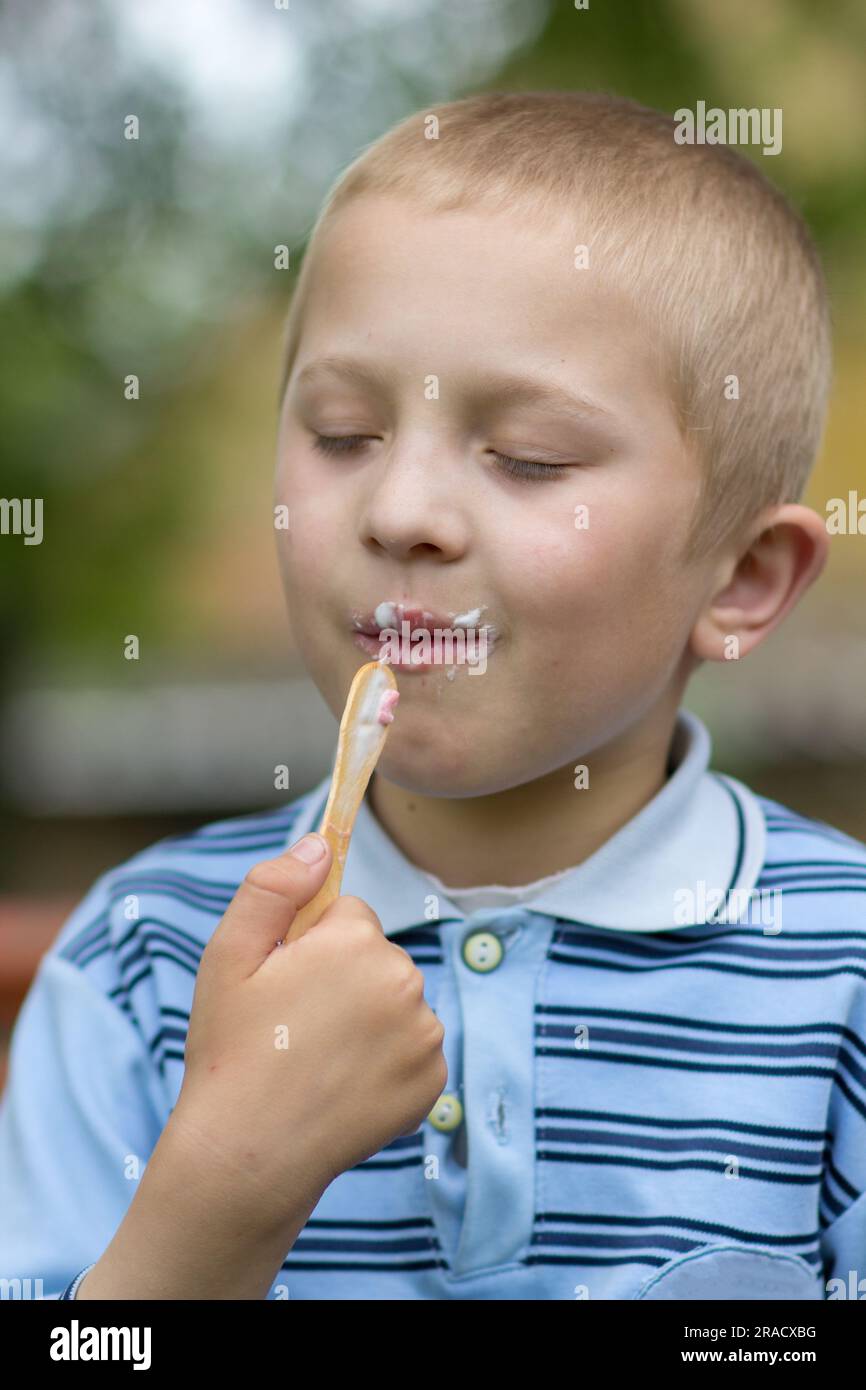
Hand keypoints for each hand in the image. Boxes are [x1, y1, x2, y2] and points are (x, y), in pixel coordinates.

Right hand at [171, 833, 447, 1234]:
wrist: (249, 1156)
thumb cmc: (230, 1050)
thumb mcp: (228, 955)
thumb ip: (274, 886)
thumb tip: (321, 844)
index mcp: (357, 941)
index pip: (348, 915)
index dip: (310, 947)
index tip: (284, 985)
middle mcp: (404, 980)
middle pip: (376, 956)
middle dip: (343, 979)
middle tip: (295, 1026)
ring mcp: (425, 1034)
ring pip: (395, 1002)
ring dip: (366, 1020)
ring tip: (316, 1060)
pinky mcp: (434, 1081)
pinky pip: (411, 1049)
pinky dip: (385, 1063)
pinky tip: (343, 1087)